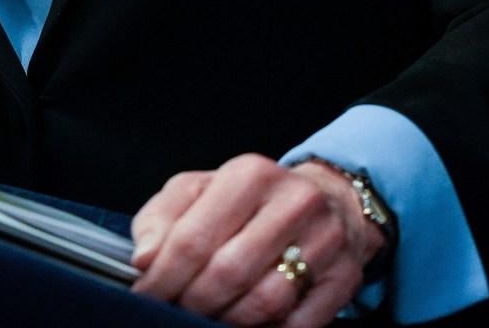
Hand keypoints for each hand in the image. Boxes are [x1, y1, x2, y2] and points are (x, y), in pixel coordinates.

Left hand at [130, 156, 382, 326]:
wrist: (332, 199)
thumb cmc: (252, 200)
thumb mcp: (200, 190)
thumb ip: (162, 219)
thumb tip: (144, 259)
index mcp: (249, 176)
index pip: (194, 237)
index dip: (163, 276)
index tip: (146, 294)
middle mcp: (293, 203)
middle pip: (229, 272)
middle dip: (193, 301)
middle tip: (174, 310)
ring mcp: (326, 241)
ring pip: (265, 301)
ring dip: (227, 320)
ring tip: (206, 318)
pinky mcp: (345, 277)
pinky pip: (300, 323)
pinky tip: (247, 327)